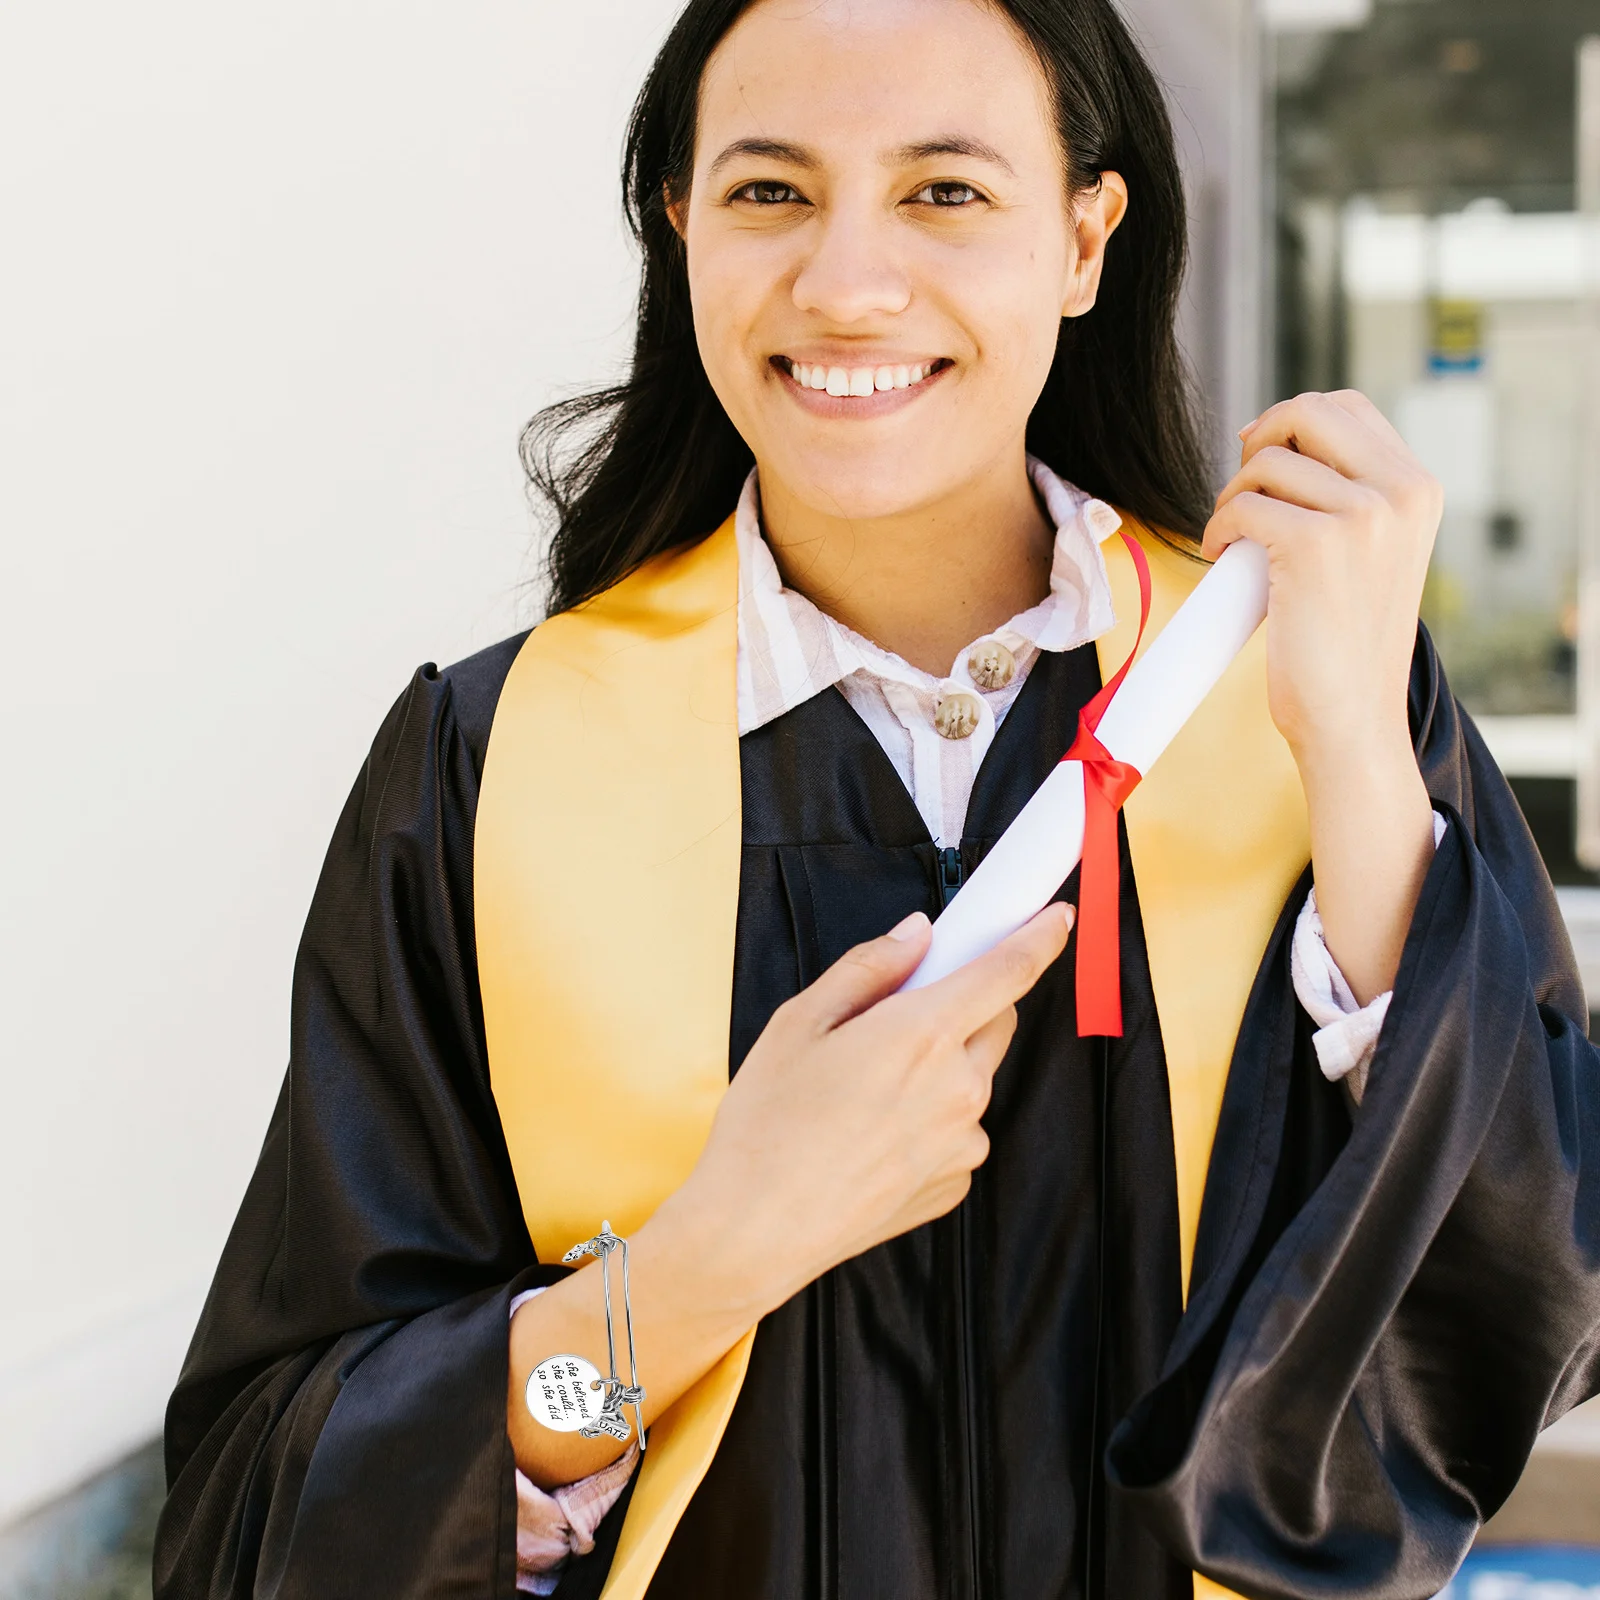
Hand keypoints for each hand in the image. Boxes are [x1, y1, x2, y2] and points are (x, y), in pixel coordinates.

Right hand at [508, 901, 1071, 1487]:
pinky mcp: (954, 1183)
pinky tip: (869, 1137)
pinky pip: (956, 1131)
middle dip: (966, 1005)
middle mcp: (958, 1087)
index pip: (1007, 971)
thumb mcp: (798, 1023)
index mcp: (922, 1034)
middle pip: (994, 1023)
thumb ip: (867, 969)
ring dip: (941, 1069)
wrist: (754, 1230)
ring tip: (864, 1094)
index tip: (1059, 917)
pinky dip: (929, 1121)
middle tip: (904, 1014)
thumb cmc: (767, 1124)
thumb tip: (916, 936)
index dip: (1040, 937)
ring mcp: (962, 1142)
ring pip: (971, 1080)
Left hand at [1203, 389, 1440, 765]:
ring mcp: (1363, 515)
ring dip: (1232, 496)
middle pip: (1308, 410)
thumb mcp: (1370, 551)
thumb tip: (1265, 441)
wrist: (1352, 716)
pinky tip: (1223, 555)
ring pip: (1267, 462)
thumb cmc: (1346, 641)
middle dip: (1259, 441)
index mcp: (1418, 487)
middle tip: (1241, 491)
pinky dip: (1219, 528)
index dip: (1291, 420)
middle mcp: (1401, 491)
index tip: (1258, 456)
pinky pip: (1243, 507)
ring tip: (1232, 539)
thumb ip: (1344, 494)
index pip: (1346, 406)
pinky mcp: (1315, 545)